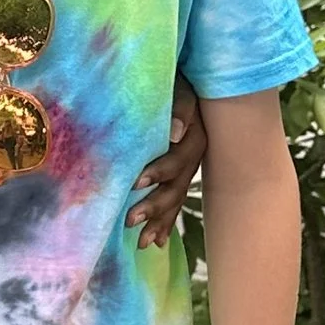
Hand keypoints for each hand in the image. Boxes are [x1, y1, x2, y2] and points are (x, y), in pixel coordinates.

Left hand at [127, 77, 204, 247]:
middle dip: (154, 206)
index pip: (177, 160)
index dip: (158, 172)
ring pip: (176, 199)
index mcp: (195, 137)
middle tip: (129, 220)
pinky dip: (167, 222)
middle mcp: (194, 157)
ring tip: (141, 242)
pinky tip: (157, 242)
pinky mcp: (181, 175)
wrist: (186, 82)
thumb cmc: (176, 82)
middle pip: (176, 187)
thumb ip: (179, 107)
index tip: (135, 182)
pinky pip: (176, 202)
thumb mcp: (179, 89)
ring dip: (159, 221)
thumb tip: (174, 132)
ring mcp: (189, 168)